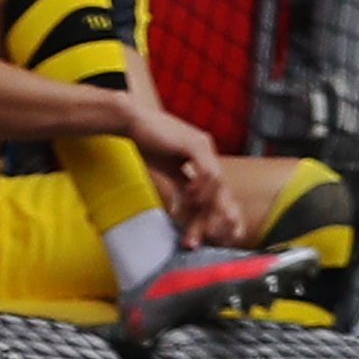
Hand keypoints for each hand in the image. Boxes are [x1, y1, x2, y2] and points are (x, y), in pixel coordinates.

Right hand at [129, 99, 227, 227]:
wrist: (132, 120)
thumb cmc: (147, 141)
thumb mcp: (168, 168)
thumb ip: (181, 183)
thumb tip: (188, 204)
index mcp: (204, 157)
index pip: (220, 189)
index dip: (225, 212)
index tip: (226, 233)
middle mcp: (208, 151)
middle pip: (223, 189)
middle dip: (225, 217)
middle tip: (224, 238)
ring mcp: (203, 146)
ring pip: (216, 185)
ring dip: (207, 211)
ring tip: (199, 230)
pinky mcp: (194, 143)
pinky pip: (205, 171)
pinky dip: (200, 188)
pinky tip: (189, 198)